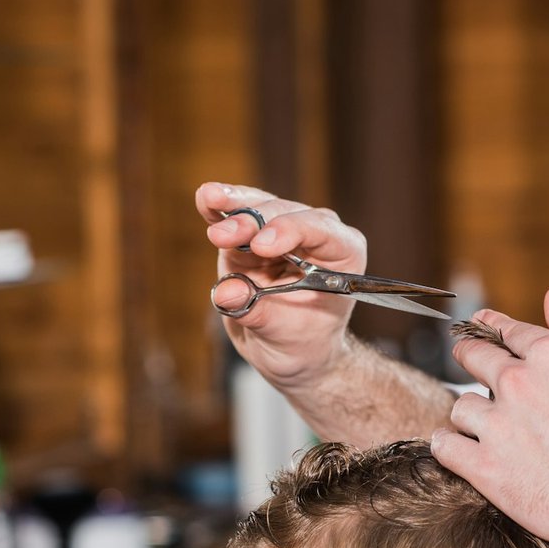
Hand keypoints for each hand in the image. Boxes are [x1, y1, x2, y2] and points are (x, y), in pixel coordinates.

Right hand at [196, 182, 367, 389]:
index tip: (262, 246)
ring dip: (234, 210)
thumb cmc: (300, 341)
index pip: (320, 231)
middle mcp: (316, 233)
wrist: (291, 350)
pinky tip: (206, 197)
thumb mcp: (283, 334)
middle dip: (253, 223)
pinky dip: (221, 206)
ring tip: (210, 202)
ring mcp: (283, 228)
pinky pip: (238, 213)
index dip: (290, 231)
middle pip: (284, 214)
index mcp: (342, 254)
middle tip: (223, 236)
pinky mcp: (254, 232)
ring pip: (259, 207)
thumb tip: (228, 293)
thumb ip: (257, 312)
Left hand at [432, 287, 548, 547]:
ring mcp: (497, 425)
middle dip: (470, 357)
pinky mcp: (484, 468)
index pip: (505, 330)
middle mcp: (517, 383)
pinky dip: (449, 447)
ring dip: (469, 413)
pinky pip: (445, 447)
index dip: (491, 326)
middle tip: (468, 361)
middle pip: (473, 357)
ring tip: (482, 425)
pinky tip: (460, 449)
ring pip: (460, 406)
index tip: (481, 325)